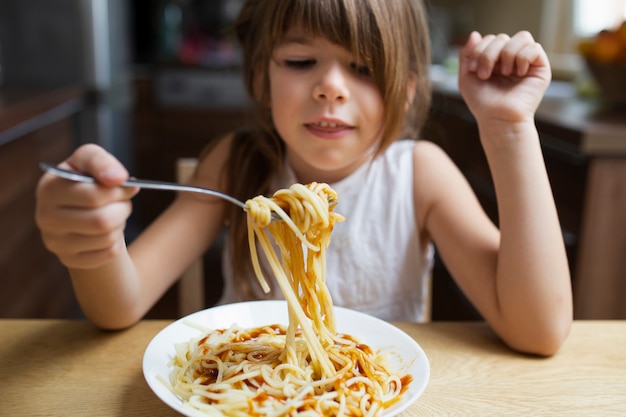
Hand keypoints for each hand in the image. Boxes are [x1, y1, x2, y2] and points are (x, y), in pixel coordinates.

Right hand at [35, 144, 137, 268]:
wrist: (80, 210)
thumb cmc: (87, 181)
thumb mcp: (90, 162)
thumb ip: (102, 162)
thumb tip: (118, 178)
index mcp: (49, 188)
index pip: (93, 195)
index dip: (118, 191)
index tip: (130, 186)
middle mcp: (45, 216)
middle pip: (102, 220)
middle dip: (123, 208)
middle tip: (125, 201)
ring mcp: (54, 241)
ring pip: (107, 237)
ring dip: (120, 224)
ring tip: (114, 214)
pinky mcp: (68, 259)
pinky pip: (108, 253)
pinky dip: (116, 242)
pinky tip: (108, 232)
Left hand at [458, 31, 550, 124]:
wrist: (497, 119)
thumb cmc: (483, 103)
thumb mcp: (466, 77)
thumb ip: (467, 55)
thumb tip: (475, 34)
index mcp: (495, 60)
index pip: (490, 39)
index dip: (480, 49)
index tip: (473, 69)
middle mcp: (511, 59)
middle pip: (503, 37)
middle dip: (490, 54)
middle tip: (485, 75)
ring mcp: (527, 62)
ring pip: (522, 37)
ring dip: (507, 54)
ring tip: (504, 73)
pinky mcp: (541, 68)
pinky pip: (535, 48)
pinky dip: (523, 57)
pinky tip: (517, 73)